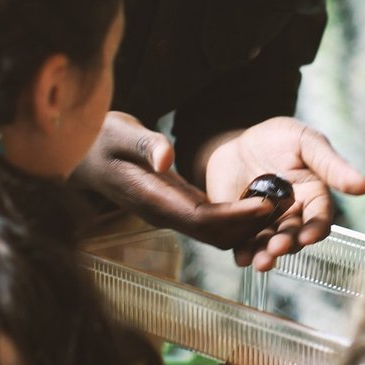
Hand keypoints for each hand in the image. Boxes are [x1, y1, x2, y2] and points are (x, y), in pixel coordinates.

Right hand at [72, 111, 272, 246]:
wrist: (77, 154)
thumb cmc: (96, 138)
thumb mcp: (118, 131)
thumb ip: (144, 143)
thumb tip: (167, 157)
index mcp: (152, 200)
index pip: (201, 218)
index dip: (236, 215)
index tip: (267, 203)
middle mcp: (162, 214)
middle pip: (214, 233)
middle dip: (250, 224)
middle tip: (287, 206)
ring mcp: (168, 213)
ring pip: (214, 232)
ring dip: (246, 224)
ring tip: (281, 204)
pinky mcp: (173, 206)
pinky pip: (208, 221)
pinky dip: (235, 216)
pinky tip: (259, 201)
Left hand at [203, 118, 364, 269]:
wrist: (239, 141)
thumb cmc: (279, 139)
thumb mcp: (306, 142)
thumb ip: (331, 165)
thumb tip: (364, 186)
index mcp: (313, 198)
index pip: (319, 219)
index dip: (315, 229)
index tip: (308, 237)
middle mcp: (292, 216)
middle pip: (294, 237)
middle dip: (287, 244)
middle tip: (277, 247)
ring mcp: (267, 224)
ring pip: (269, 245)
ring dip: (266, 256)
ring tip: (260, 261)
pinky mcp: (242, 227)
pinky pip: (243, 243)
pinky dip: (242, 253)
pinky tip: (240, 258)